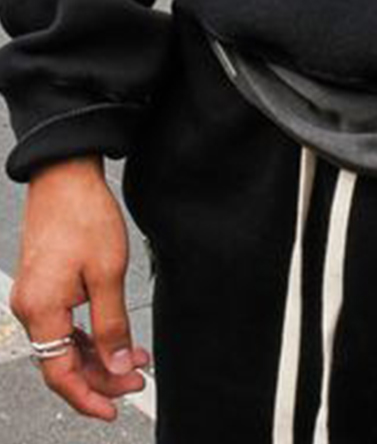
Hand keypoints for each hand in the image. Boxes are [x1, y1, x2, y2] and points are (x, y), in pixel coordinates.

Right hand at [8, 153, 151, 420]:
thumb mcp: (108, 273)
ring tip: (134, 358)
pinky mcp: (42, 285)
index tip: (115, 409)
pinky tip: (112, 336)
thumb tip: (118, 366)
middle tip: (138, 379)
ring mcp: (34, 297)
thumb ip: (112, 324)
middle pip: (62, 362)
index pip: (60, 374)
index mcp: (41, 310)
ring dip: (97, 355)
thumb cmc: (84, 215)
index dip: (88, 396)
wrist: (65, 175)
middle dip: (101, 376)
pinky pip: (62, 324)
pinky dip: (87, 335)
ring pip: (64, 345)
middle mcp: (30, 309)